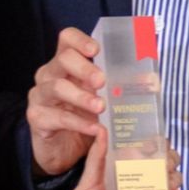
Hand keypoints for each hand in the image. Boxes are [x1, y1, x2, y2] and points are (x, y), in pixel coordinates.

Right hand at [26, 28, 105, 177]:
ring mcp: (40, 96)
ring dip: (82, 97)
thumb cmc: (84, 117)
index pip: (67, 39)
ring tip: (101, 106)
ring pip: (57, 87)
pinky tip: (94, 128)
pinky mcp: (37, 118)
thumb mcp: (101, 98)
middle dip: (85, 68)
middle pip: (62, 59)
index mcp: (65, 63)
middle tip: (102, 81)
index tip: (96, 49)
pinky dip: (78, 122)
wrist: (64, 150)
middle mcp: (49, 75)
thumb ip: (119, 87)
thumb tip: (151, 81)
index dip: (80, 40)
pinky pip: (57, 117)